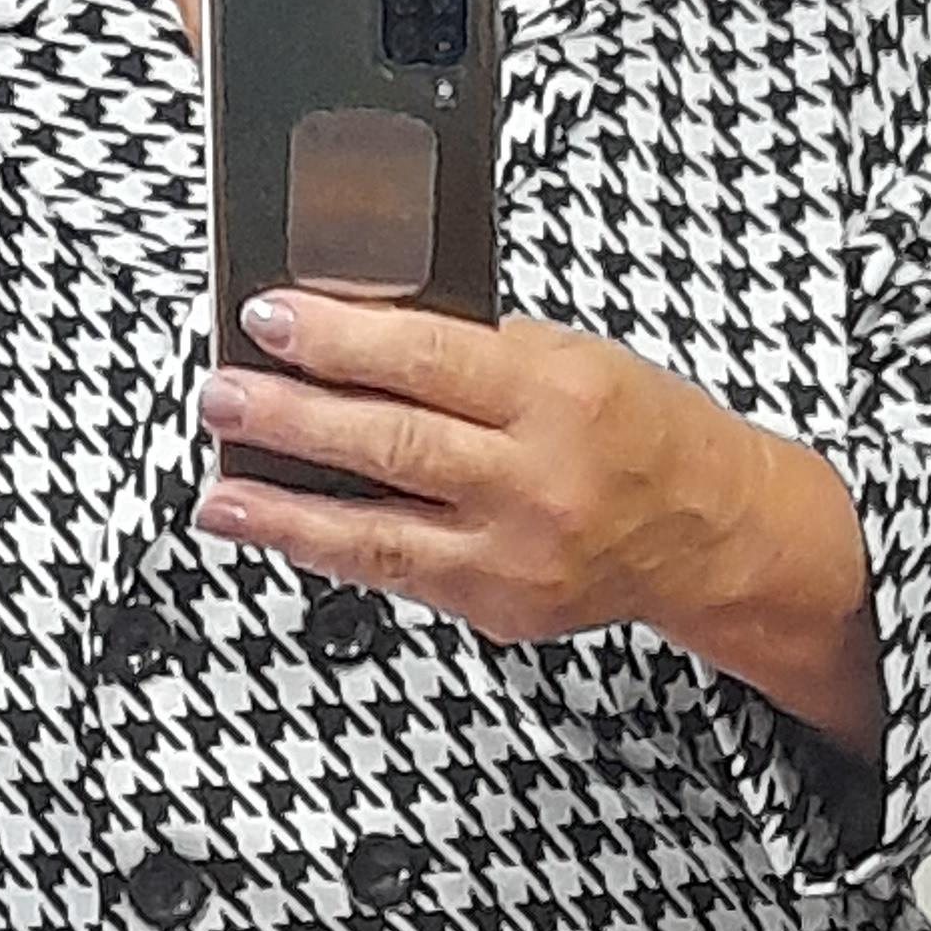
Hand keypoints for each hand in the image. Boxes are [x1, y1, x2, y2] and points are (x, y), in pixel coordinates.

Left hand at [194, 292, 884, 762]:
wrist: (708, 532)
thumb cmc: (637, 431)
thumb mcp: (566, 358)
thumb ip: (469, 352)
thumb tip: (354, 336)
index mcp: (557, 397)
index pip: (428, 358)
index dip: (339, 339)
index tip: (270, 320)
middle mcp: (537, 483)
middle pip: (393, 445)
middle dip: (292, 421)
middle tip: (223, 398)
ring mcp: (517, 558)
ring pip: (380, 535)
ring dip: (288, 513)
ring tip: (222, 492)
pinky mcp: (501, 610)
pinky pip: (400, 577)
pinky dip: (334, 551)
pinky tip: (285, 532)